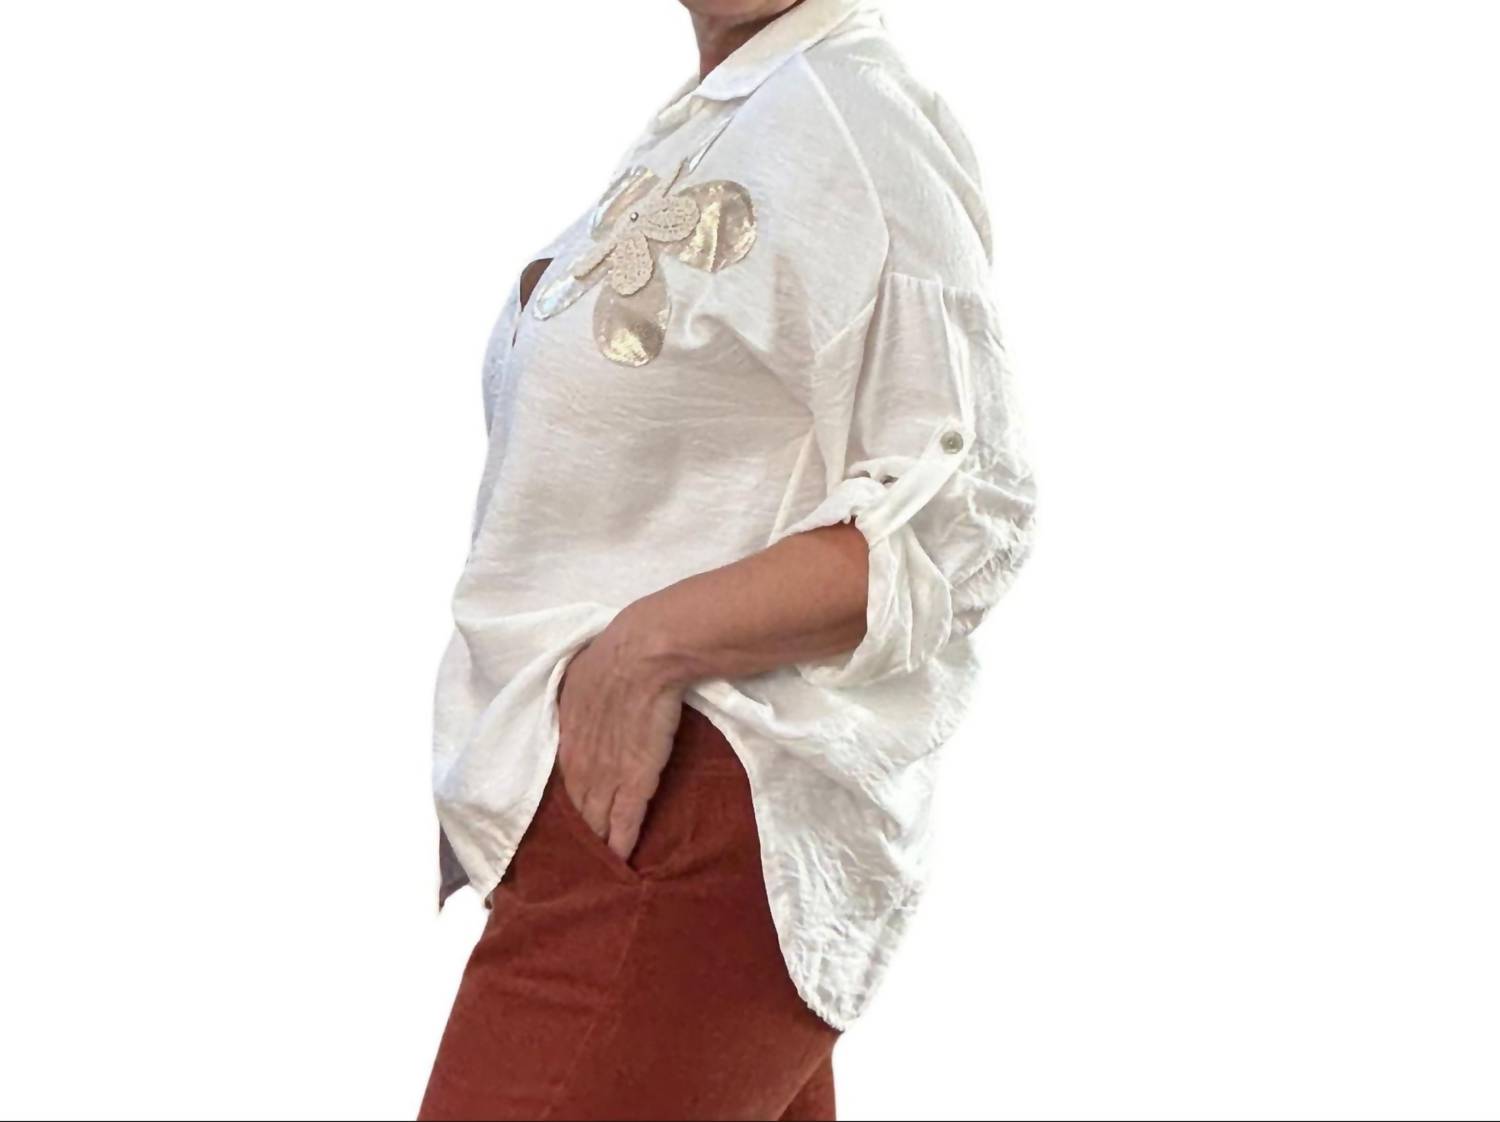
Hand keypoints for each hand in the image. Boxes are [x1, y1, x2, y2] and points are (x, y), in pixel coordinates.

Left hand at [556, 609, 685, 861]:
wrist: (641, 656)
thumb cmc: (609, 659)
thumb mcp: (573, 683)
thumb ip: (572, 707)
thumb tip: (573, 710)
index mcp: (563, 741)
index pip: (558, 787)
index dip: (561, 808)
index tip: (560, 827)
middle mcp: (578, 765)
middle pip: (574, 811)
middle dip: (575, 835)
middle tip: (574, 860)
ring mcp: (606, 777)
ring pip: (596, 822)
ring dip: (596, 846)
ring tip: (596, 871)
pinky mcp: (636, 782)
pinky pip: (625, 822)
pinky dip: (621, 843)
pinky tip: (620, 862)